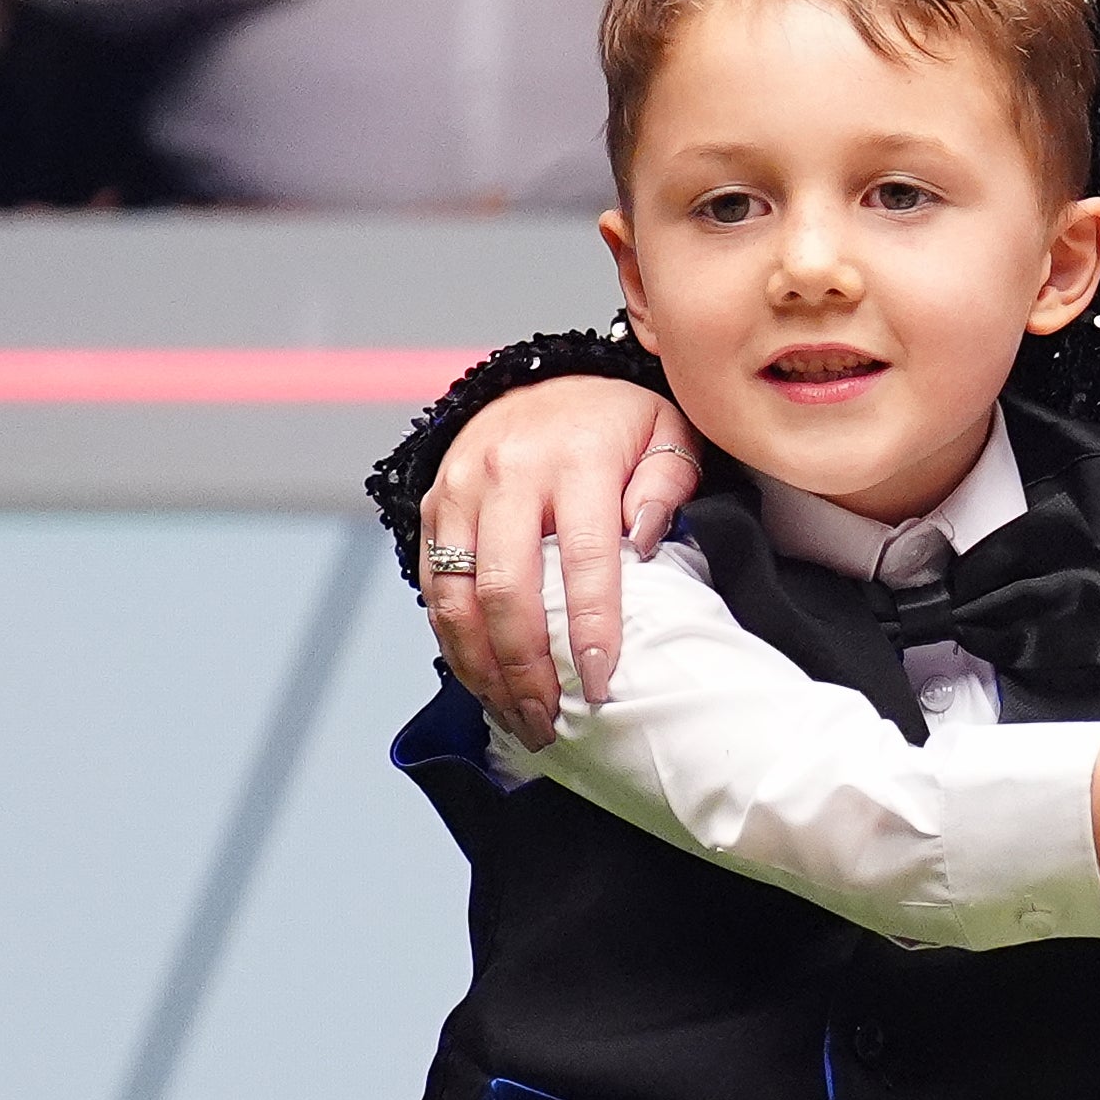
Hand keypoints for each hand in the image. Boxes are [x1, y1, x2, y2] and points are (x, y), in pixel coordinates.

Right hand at [421, 372, 699, 740]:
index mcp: (575, 458)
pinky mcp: (432, 507)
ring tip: (516, 717)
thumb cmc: (616, 421)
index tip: (603, 681)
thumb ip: (667, 485)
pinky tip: (484, 681)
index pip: (584, 557)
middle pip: (508, 589)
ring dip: (484, 668)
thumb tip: (645, 539)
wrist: (541, 379)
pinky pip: (434, 588)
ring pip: (459, 598)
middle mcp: (508, 474)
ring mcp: (460, 491)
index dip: (591, 626)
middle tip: (550, 720)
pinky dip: (456, 643)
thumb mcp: (667, 433)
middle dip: (527, 666)